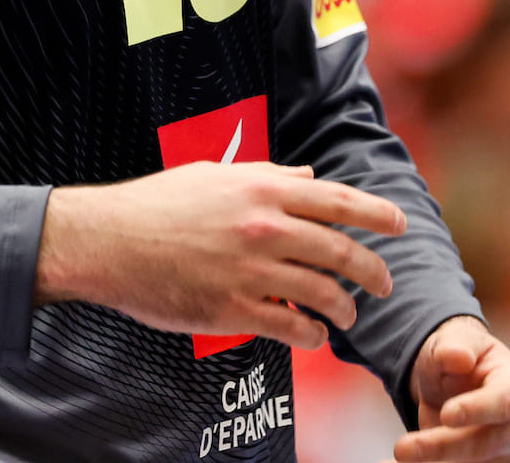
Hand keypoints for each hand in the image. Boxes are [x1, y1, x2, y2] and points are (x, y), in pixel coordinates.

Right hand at [34, 161, 404, 351]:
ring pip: (324, 293)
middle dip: (372, 272)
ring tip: (347, 315)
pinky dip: (313, 335)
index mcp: (263, 189)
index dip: (377, 214)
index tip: (400, 225)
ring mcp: (252, 270)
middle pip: (342, 251)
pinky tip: (314, 335)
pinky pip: (293, 327)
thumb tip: (308, 176)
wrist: (110, 241)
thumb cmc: (158, 203)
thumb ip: (268, 175)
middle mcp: (265, 227)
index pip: (339, 200)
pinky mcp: (234, 308)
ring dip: (345, 308)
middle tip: (383, 284)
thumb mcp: (215, 174)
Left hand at [396, 316, 509, 462]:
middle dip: (443, 447)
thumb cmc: (458, 354)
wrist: (453, 377)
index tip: (447, 414)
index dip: (477, 410)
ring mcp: (499, 452)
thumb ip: (454, 347)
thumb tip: (459, 357)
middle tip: (402, 448)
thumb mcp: (454, 341)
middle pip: (485, 444)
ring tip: (398, 458)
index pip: (504, 403)